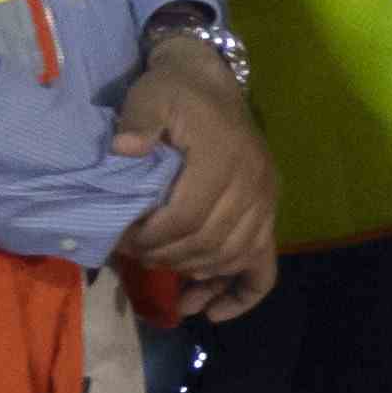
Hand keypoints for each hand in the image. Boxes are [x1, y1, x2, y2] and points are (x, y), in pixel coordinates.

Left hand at [107, 23, 277, 318]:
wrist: (211, 80)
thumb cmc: (176, 91)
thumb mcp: (151, 94)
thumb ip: (138, 119)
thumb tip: (124, 150)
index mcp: (223, 159)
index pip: (187, 218)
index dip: (151, 238)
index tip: (123, 239)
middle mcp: (252, 186)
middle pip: (208, 244)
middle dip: (165, 257)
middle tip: (132, 254)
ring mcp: (265, 204)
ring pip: (232, 259)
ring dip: (194, 275)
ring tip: (161, 271)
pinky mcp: (268, 214)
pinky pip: (263, 269)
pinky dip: (239, 296)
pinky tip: (210, 312)